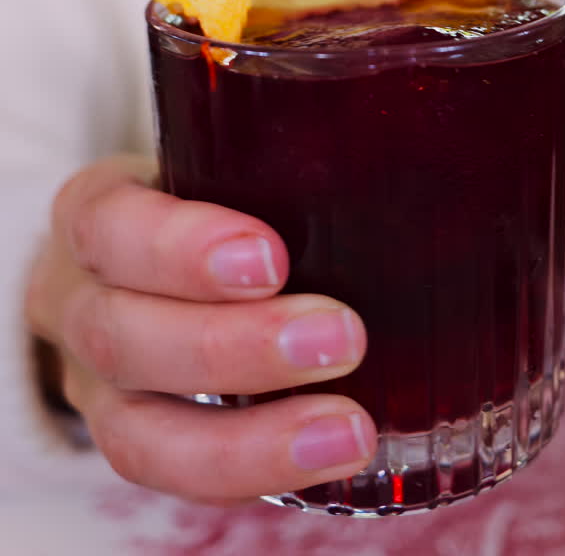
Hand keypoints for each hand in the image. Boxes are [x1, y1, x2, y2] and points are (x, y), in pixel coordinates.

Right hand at [25, 154, 375, 504]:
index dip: (178, 248)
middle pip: (122, 336)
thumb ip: (293, 146)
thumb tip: (435, 132)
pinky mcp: (142, 440)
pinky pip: (178, 478)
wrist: (149, 264)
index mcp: (96, 211)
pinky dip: (255, 473)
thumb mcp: (222, 155)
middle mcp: (81, 301)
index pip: (107, 224)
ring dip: (249, 438)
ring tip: (350, 428)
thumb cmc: (209, 196)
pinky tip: (333, 456)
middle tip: (341, 336)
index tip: (270, 256)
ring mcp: (101, 386)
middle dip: (232, 347)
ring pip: (139, 433)